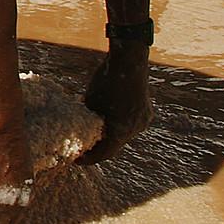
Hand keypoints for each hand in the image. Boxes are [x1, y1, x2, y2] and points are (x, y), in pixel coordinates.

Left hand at [80, 48, 151, 163]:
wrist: (129, 62)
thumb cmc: (105, 82)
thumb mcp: (90, 103)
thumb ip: (86, 120)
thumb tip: (79, 128)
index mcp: (120, 131)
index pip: (103, 154)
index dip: (89, 159)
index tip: (77, 160)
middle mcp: (134, 130)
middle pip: (114, 145)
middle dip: (99, 147)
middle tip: (84, 147)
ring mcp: (143, 121)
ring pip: (123, 134)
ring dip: (110, 135)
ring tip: (94, 132)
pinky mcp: (146, 112)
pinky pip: (130, 124)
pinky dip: (119, 124)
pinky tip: (109, 118)